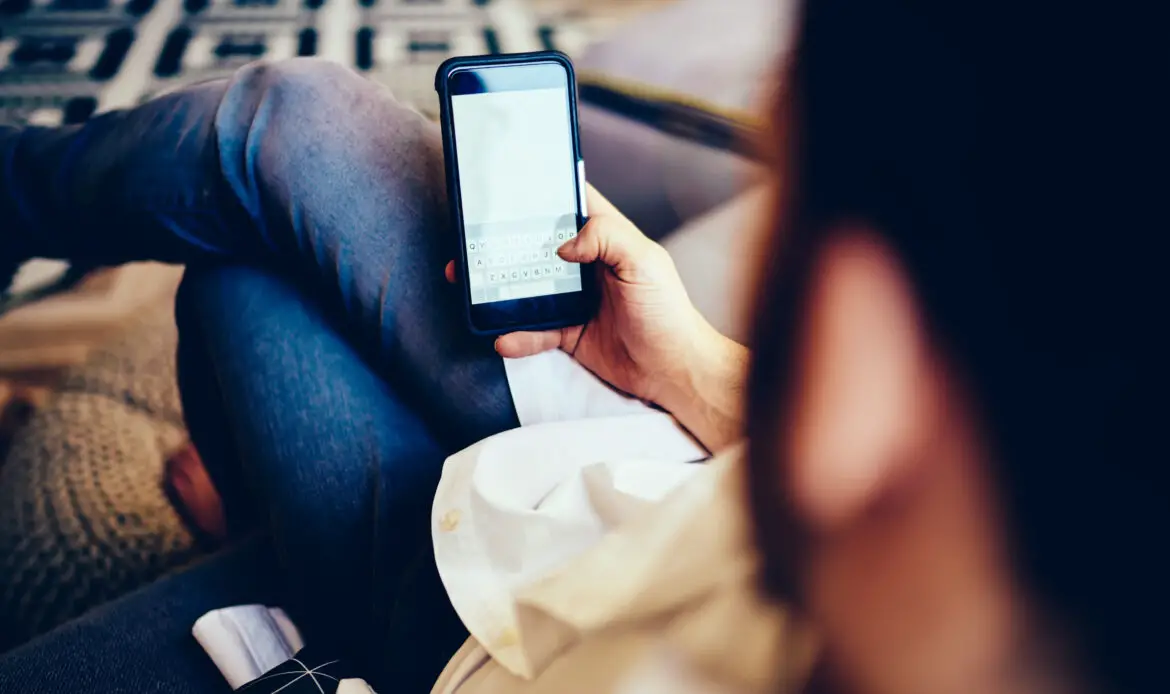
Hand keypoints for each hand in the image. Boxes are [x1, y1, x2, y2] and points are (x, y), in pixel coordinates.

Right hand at [446, 186, 747, 448]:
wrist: (672, 370)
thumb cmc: (667, 312)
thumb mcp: (643, 263)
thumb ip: (607, 238)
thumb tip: (562, 245)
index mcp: (607, 238)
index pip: (573, 204)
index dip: (545, 193)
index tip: (508, 187)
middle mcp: (588, 265)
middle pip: (539, 246)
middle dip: (505, 243)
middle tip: (472, 240)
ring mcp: (575, 300)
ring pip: (528, 288)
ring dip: (499, 288)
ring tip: (468, 284)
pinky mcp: (568, 333)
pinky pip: (534, 332)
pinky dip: (517, 336)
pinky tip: (502, 338)